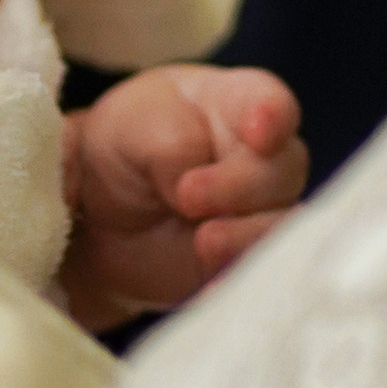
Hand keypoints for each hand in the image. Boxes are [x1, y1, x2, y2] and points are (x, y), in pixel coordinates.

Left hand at [61, 62, 308, 326]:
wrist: (102, 217)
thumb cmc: (123, 148)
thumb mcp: (130, 128)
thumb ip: (167, 140)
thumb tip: (188, 180)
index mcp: (233, 105)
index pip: (269, 100)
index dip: (273, 115)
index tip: (259, 133)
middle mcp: (260, 158)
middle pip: (282, 168)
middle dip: (240, 184)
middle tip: (188, 196)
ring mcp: (260, 212)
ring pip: (284, 223)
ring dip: (247, 235)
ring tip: (204, 243)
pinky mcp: (247, 259)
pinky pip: (264, 272)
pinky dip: (241, 279)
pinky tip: (214, 286)